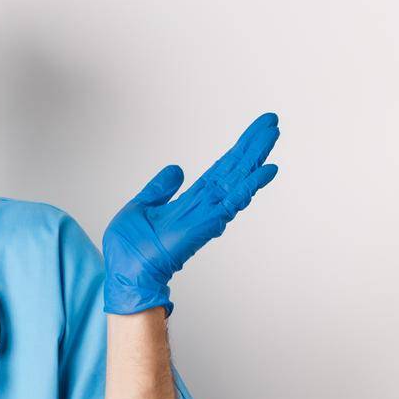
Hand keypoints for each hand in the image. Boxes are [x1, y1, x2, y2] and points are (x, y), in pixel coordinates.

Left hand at [102, 112, 280, 315]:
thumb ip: (159, 190)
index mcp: (189, 202)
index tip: (254, 132)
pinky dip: (249, 187)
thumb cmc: (129, 251)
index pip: (219, 171)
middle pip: (233, 171)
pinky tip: (265, 171)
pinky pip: (230, 203)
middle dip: (252, 147)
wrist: (125, 275)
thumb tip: (176, 170)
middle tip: (272, 123)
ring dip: (255, 158)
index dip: (236, 152)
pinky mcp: (204, 226)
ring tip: (273, 134)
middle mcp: (203, 207)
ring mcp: (206, 216)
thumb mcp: (139, 207)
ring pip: (236, 181)